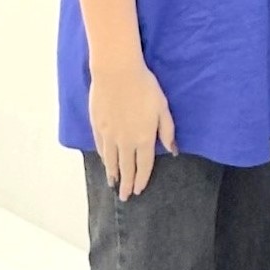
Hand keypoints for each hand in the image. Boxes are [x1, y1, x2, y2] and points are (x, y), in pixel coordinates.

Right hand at [89, 62, 176, 199]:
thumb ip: (167, 130)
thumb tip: (172, 150)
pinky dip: (103, 157)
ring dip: (112, 173)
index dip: (142, 179)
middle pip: (126, 167)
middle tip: (125, 197)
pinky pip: (100, 146)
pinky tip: (104, 161)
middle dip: (126, 184)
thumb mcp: (163, 108)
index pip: (143, 165)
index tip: (139, 189)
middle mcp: (125, 141)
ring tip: (113, 184)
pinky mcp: (97, 125)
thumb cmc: (145, 87)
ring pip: (110, 160)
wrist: (117, 72)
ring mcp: (109, 134)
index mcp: (143, 138)